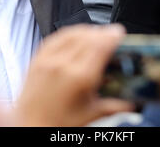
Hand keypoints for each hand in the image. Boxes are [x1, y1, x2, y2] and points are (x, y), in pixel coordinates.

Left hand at [14, 24, 132, 126]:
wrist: (27, 129)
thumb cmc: (56, 125)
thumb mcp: (91, 114)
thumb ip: (114, 105)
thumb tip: (131, 101)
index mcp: (80, 78)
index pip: (100, 46)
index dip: (112, 36)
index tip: (119, 33)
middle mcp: (63, 65)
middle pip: (88, 37)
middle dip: (103, 33)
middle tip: (112, 34)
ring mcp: (48, 60)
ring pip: (72, 33)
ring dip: (87, 30)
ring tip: (96, 34)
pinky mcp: (37, 59)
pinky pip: (56, 37)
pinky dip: (69, 33)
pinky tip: (76, 36)